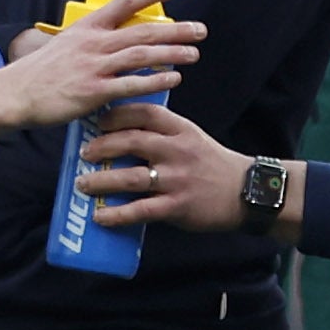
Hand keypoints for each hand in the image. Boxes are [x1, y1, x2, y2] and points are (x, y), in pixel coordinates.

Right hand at [0, 0, 201, 126]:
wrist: (13, 94)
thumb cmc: (37, 74)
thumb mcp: (64, 46)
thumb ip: (91, 43)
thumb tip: (113, 43)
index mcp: (87, 28)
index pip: (126, 2)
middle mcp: (94, 43)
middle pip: (143, 30)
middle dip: (176, 29)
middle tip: (200, 29)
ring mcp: (94, 67)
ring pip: (142, 54)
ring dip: (172, 53)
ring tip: (194, 54)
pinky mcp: (94, 91)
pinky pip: (132, 83)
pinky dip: (156, 79)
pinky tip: (174, 78)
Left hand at [75, 99, 254, 229]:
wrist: (247, 193)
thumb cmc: (212, 165)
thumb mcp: (192, 138)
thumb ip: (163, 132)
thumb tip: (122, 131)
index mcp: (181, 130)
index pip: (145, 113)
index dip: (118, 114)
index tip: (98, 120)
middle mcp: (177, 151)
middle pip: (131, 142)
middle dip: (102, 146)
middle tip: (84, 153)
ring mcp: (177, 179)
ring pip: (130, 177)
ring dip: (100, 181)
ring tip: (82, 184)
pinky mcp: (177, 207)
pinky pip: (139, 210)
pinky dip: (116, 214)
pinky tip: (100, 216)